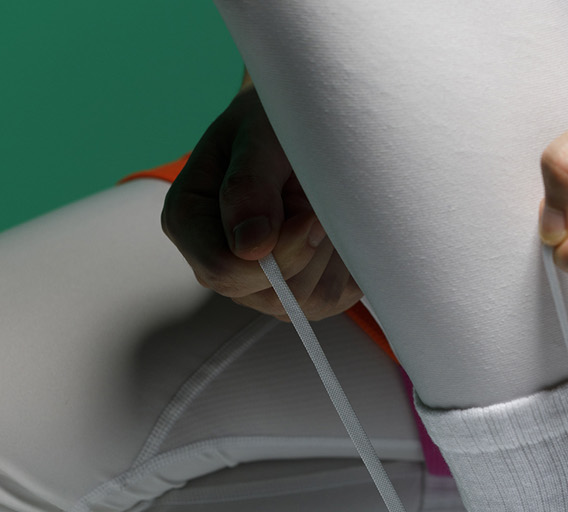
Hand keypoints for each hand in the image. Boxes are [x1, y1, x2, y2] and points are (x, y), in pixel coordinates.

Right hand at [161, 86, 362, 319]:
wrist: (300, 130)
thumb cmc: (270, 123)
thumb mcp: (258, 135)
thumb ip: (249, 186)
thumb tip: (251, 247)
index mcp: (190, 223)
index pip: (224, 270)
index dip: (274, 253)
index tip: (311, 214)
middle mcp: (220, 265)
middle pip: (271, 293)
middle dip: (309, 249)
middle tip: (322, 199)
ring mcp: (260, 287)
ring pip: (308, 301)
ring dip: (332, 253)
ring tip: (325, 205)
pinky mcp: (300, 296)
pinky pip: (333, 297)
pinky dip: (347, 262)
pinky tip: (336, 226)